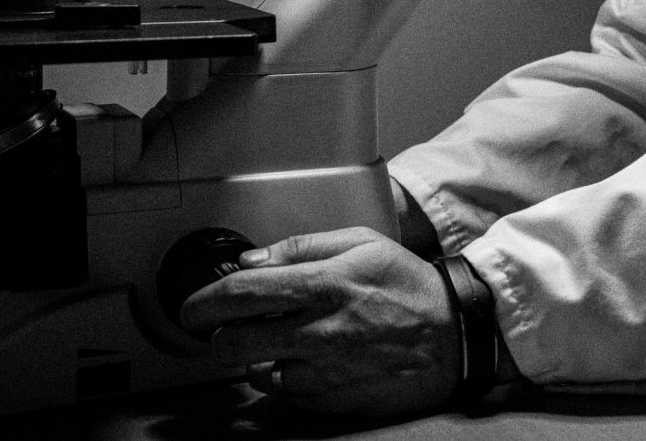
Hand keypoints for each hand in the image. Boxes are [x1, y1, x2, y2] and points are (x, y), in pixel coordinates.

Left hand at [179, 226, 459, 418]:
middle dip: (218, 337)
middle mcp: (320, 332)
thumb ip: (301, 247)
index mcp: (325, 285)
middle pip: (234, 344)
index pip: (241, 294)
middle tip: (223, 329)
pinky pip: (289, 395)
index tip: (191, 307)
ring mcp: (326, 371)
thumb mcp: (362, 243)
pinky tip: (307, 360)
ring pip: (258, 373)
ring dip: (256, 358)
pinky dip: (287, 379)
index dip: (203, 301)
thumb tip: (251, 259)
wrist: (454, 334)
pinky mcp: (334, 401)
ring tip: (280, 341)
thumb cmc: (409, 284)